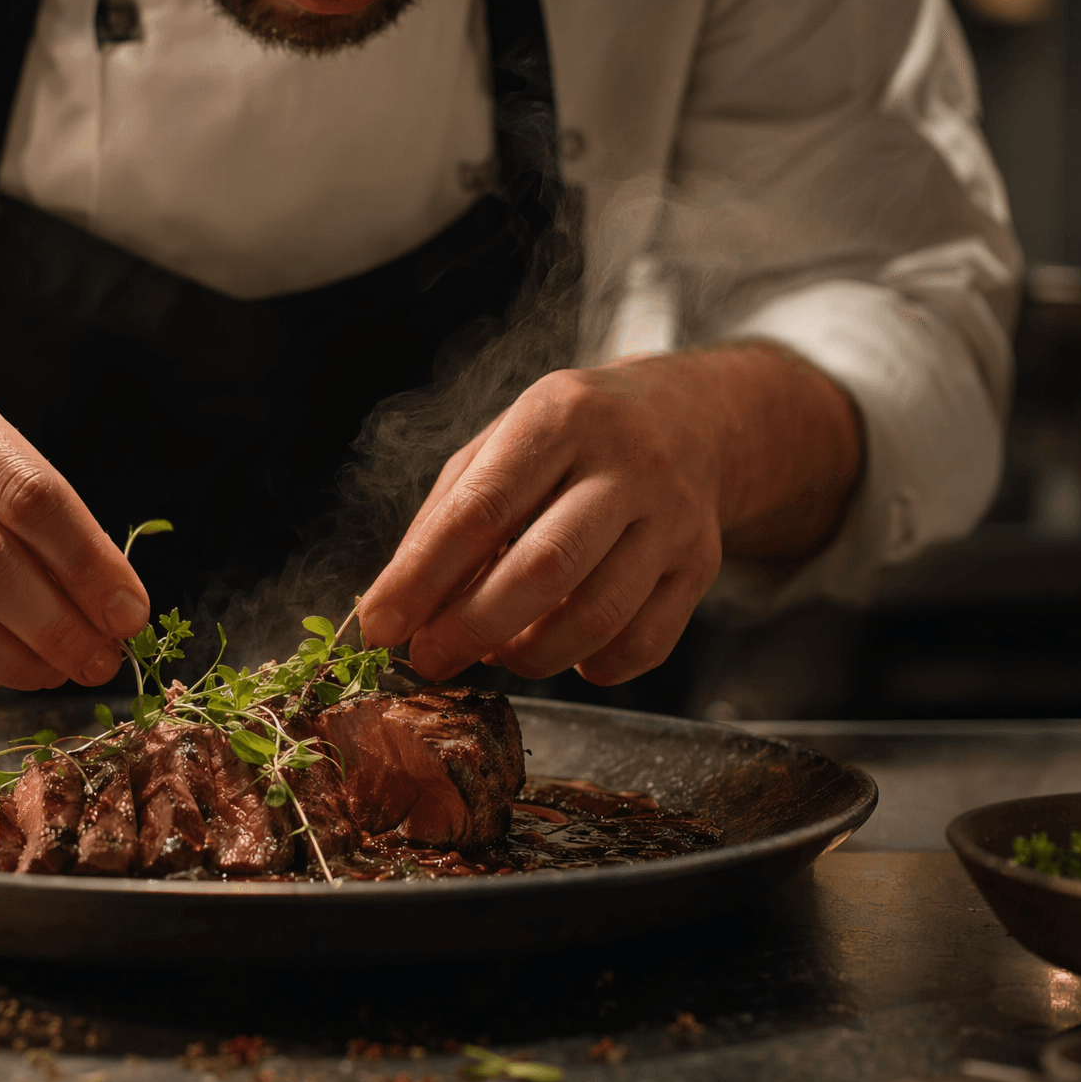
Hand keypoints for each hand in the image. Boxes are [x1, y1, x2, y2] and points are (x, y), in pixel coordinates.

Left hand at [356, 345, 859, 685]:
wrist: (689, 418)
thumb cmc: (569, 439)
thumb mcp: (500, 444)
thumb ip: (446, 516)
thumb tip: (396, 604)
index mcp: (560, 416)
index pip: (481, 509)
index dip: (422, 577)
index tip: (379, 625)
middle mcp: (627, 463)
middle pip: (544, 568)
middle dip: (471, 628)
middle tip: (429, 659)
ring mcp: (672, 517)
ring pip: (596, 617)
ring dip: (528, 655)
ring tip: (494, 653)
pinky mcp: (700, 564)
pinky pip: (642, 645)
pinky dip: (591, 666)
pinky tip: (565, 649)